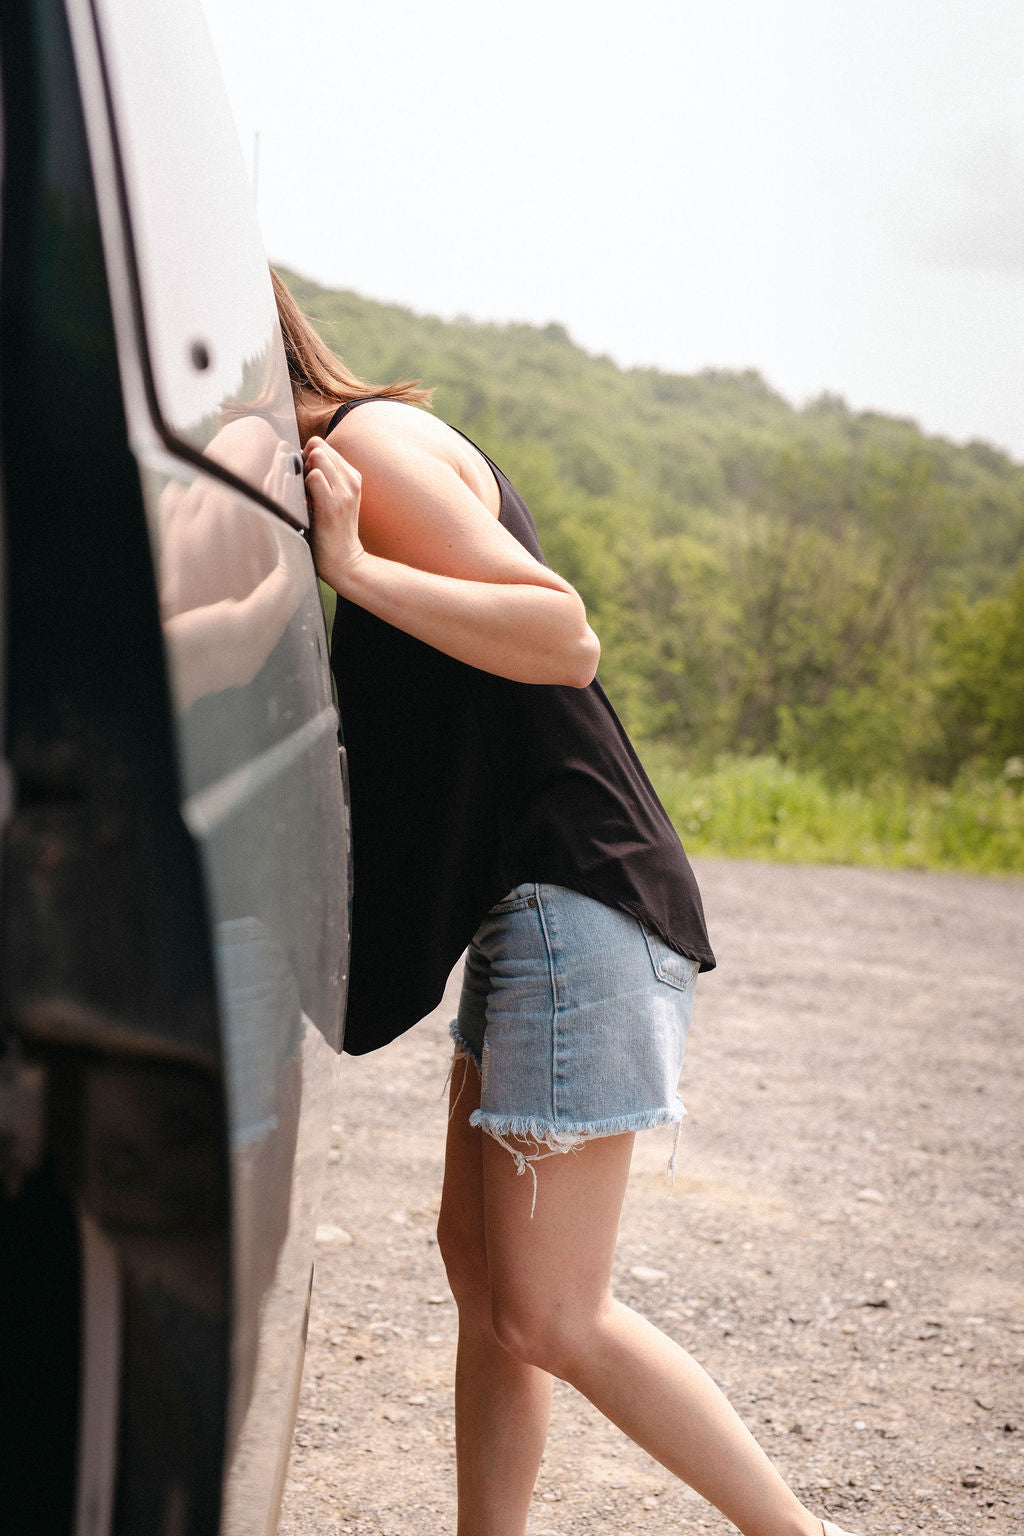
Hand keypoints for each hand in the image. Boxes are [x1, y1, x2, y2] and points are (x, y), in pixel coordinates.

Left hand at [302, 434, 363, 589]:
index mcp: (351, 476)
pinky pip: (312, 476)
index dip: (305, 457)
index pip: (322, 446)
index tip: (301, 479)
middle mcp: (351, 480)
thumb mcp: (332, 500)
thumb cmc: (330, 533)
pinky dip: (299, 484)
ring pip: (316, 456)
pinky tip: (300, 502)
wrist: (343, 563)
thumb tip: (295, 457)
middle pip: (318, 447)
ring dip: (301, 471)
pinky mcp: (333, 505)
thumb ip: (321, 478)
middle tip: (300, 488)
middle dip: (302, 461)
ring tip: (301, 495)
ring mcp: (344, 492)